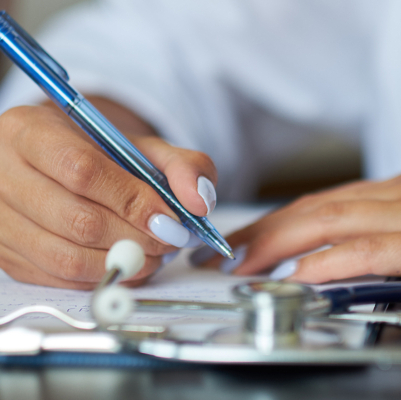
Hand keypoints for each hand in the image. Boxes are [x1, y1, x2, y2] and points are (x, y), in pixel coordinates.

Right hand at [0, 104, 216, 288]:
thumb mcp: (140, 146)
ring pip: (66, 258)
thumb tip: (200, 202)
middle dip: (137, 237)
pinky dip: (102, 276)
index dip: (133, 201)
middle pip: (77, 220)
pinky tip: (127, 262)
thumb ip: (181, 165)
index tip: (171, 218)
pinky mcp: (6, 254)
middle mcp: (3, 174)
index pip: (83, 171)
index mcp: (30, 132)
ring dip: (123, 263)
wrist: (54, 165)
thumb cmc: (96, 155)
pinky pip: (59, 278)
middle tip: (170, 240)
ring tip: (154, 253)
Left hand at [208, 167, 400, 282]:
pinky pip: (375, 249)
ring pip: (333, 222)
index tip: (244, 240)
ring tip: (243, 264)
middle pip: (315, 209)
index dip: (277, 221)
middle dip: (264, 232)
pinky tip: (303, 276)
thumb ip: (393, 232)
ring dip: (281, 242)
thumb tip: (346, 253)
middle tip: (225, 253)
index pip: (323, 203)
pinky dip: (333, 261)